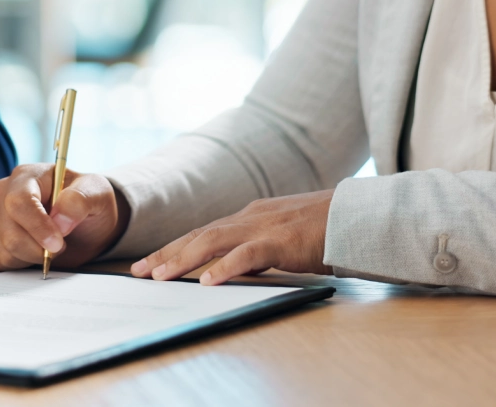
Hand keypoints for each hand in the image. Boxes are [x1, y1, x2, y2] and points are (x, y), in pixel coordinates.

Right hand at [0, 164, 129, 270]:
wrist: (83, 222)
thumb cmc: (87, 202)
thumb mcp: (97, 194)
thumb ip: (81, 201)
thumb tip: (60, 221)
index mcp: (27, 176)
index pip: (19, 201)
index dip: (37, 227)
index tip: (58, 243)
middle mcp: (3, 192)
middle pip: (9, 231)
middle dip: (38, 248)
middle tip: (60, 246)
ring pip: (2, 250)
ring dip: (31, 257)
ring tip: (47, 246)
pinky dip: (18, 264)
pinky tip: (33, 252)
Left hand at [130, 190, 334, 285]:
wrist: (356, 214)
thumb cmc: (323, 228)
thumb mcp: (280, 237)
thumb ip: (256, 249)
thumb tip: (232, 268)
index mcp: (249, 216)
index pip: (202, 232)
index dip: (173, 247)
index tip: (149, 263)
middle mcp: (249, 218)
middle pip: (198, 235)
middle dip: (166, 253)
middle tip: (139, 272)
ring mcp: (263, 227)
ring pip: (212, 241)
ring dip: (183, 259)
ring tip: (160, 275)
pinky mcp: (281, 241)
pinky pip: (247, 255)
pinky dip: (225, 267)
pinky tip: (207, 281)